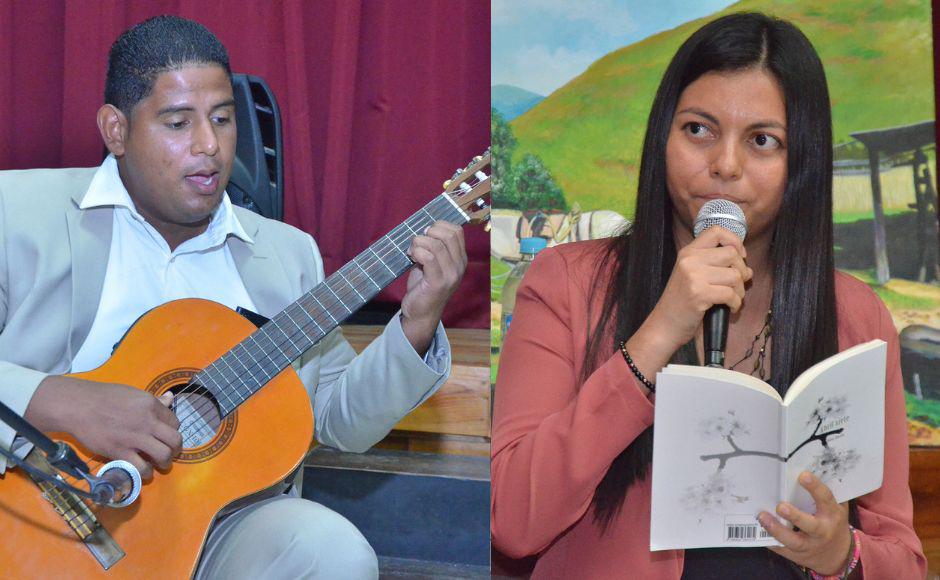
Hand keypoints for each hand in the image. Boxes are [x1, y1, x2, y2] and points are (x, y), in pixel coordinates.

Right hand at [25, 376, 182, 479]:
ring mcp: (134, 438)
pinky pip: (141, 468)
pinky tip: (143, 470)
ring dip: (165, 463)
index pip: (175, 422)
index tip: (164, 435)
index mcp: (151, 405)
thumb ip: (153, 400)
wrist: (77, 406)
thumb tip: (170, 398)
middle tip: (168, 453)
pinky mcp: (120, 452)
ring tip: (159, 464)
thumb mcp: (133, 393)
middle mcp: (147, 421)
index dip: (171, 430)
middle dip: (175, 449)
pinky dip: (146, 473)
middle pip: (175, 440)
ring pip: (163, 456)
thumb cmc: (104, 396)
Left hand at [401, 221, 466, 355]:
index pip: (457, 231)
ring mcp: (451, 275)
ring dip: (418, 243)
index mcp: (460, 259)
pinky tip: (411, 258)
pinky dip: (417, 252)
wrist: (421, 313)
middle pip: (449, 235)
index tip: (425, 233)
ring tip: (411, 251)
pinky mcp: (438, 283)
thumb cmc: (424, 286)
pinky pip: (428, 257)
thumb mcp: (432, 264)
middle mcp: (460, 266)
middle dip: (428, 232)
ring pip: (436, 245)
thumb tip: (424, 228)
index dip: (439, 225)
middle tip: (417, 242)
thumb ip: (433, 247)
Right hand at [624, 226, 750, 383]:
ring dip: (740, 290)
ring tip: (732, 299)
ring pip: (735, 275)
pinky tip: (729, 308)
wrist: (664, 325)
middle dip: (742, 271)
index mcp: (688, 252)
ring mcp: (693, 276)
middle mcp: (690, 260)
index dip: (734, 240)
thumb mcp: (691, 275)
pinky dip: (735, 303)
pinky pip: (731, 294)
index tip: (738, 255)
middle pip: (732, 254)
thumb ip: (714, 265)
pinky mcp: (699, 294)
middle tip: (737, 285)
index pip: (716, 231)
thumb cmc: (681, 302)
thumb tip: (747, 267)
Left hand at [759, 471, 853, 575]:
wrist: (838, 555)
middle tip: (780, 506)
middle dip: (795, 516)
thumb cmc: (832, 522)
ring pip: (793, 541)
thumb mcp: (835, 507)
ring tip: (762, 517)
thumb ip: (824, 492)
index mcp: (832, 514)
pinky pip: (783, 550)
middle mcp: (823, 531)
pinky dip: (770, 542)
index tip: (802, 475)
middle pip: (810, 526)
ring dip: (777, 530)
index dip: (815, 487)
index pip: (826, 499)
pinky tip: (757, 532)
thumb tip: (806, 464)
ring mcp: (810, 546)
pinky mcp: (798, 556)